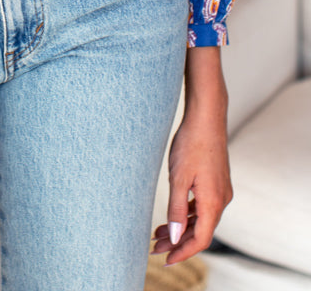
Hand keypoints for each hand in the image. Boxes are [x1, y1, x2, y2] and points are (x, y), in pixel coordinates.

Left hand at [152, 48, 232, 264]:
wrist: (206, 117)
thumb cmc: (191, 144)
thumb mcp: (179, 178)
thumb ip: (177, 209)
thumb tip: (176, 237)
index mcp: (214, 202)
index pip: (201, 239)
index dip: (183, 252)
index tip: (165, 259)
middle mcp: (221, 200)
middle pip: (201, 231)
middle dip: (179, 242)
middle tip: (155, 247)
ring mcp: (221, 190)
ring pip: (202, 219)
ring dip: (182, 228)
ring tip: (158, 233)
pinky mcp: (216, 181)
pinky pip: (203, 206)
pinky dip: (188, 214)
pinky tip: (174, 214)